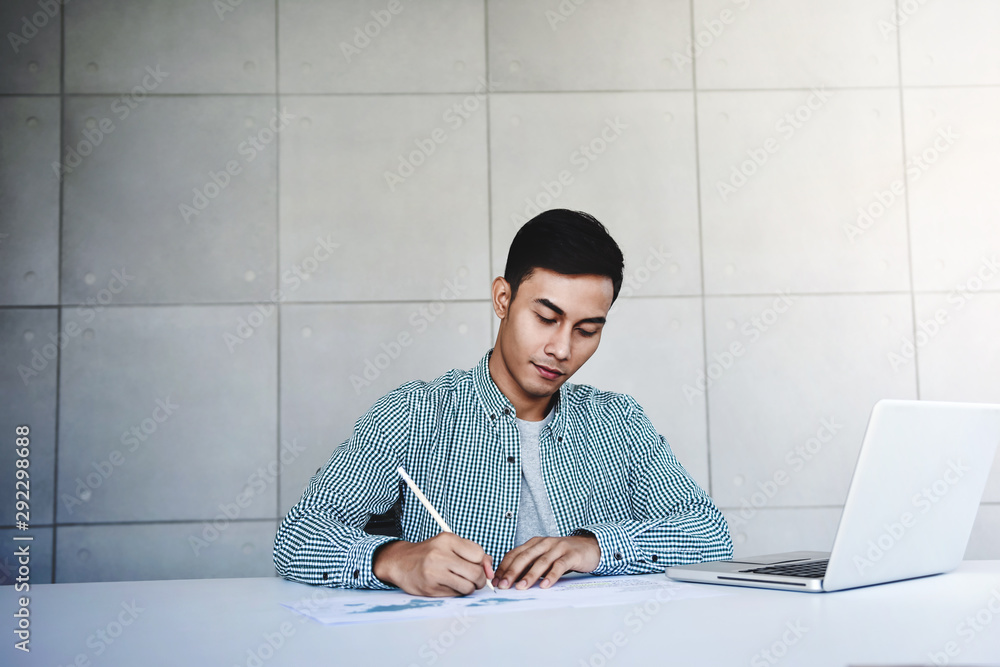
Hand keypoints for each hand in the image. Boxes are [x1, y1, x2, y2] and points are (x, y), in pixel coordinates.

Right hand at [372, 533, 492, 596]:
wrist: (400, 562)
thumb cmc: (429, 553)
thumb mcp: (449, 545)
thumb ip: (471, 552)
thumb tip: (490, 567)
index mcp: (447, 540)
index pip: (479, 554)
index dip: (483, 563)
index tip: (480, 567)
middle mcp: (440, 555)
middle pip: (476, 573)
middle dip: (480, 580)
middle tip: (475, 580)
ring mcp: (434, 572)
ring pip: (468, 587)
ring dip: (470, 588)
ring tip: (462, 582)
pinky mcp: (430, 588)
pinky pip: (455, 595)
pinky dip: (457, 592)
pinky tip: (449, 585)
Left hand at [492, 535, 600, 590]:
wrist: (590, 547)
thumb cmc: (563, 555)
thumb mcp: (544, 557)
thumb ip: (530, 565)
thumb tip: (511, 581)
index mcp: (535, 543)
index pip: (515, 553)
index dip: (504, 567)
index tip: (496, 580)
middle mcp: (545, 543)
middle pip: (525, 557)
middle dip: (512, 571)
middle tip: (503, 585)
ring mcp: (558, 547)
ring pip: (541, 561)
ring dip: (530, 575)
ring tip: (521, 587)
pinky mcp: (571, 555)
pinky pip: (560, 565)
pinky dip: (551, 575)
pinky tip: (545, 585)